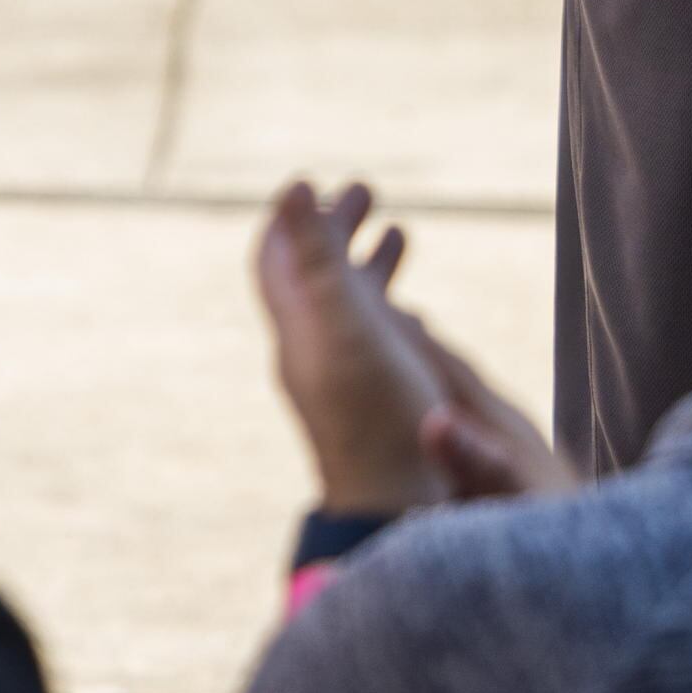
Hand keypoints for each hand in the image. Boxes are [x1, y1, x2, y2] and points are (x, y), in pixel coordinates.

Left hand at [253, 180, 577, 519]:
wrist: (396, 510)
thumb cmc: (376, 416)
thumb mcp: (346, 324)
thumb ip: (318, 257)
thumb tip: (294, 187)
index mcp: (298, 326)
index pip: (274, 257)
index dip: (290, 218)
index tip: (316, 182)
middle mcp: (312, 351)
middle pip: (312, 274)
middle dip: (335, 229)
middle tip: (368, 190)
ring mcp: (342, 381)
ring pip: (346, 307)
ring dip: (366, 264)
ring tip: (401, 233)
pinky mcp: (372, 407)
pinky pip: (370, 344)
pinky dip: (389, 311)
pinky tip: (417, 316)